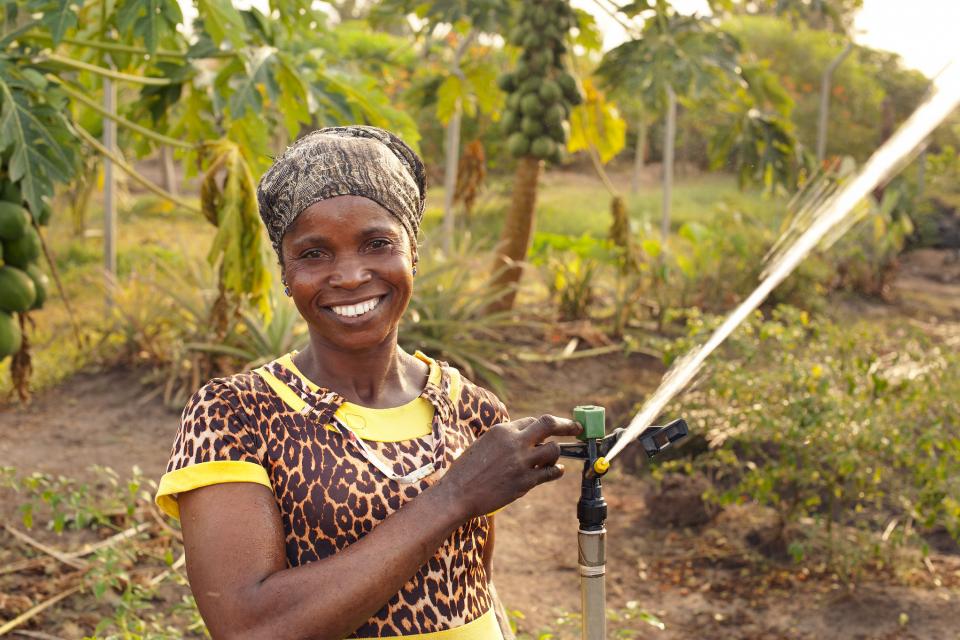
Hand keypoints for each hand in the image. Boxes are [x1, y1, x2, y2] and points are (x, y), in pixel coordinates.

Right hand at [436, 415, 582, 519]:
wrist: (458, 494)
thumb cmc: (467, 470)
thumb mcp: (484, 445)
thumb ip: (505, 440)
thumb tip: (525, 439)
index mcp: (502, 430)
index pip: (532, 421)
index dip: (543, 427)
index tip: (552, 429)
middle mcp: (514, 442)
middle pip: (549, 425)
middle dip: (567, 425)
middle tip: (577, 428)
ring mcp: (521, 462)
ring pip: (554, 450)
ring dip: (556, 454)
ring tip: (552, 460)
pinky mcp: (525, 482)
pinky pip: (550, 473)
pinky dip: (556, 471)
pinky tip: (555, 471)